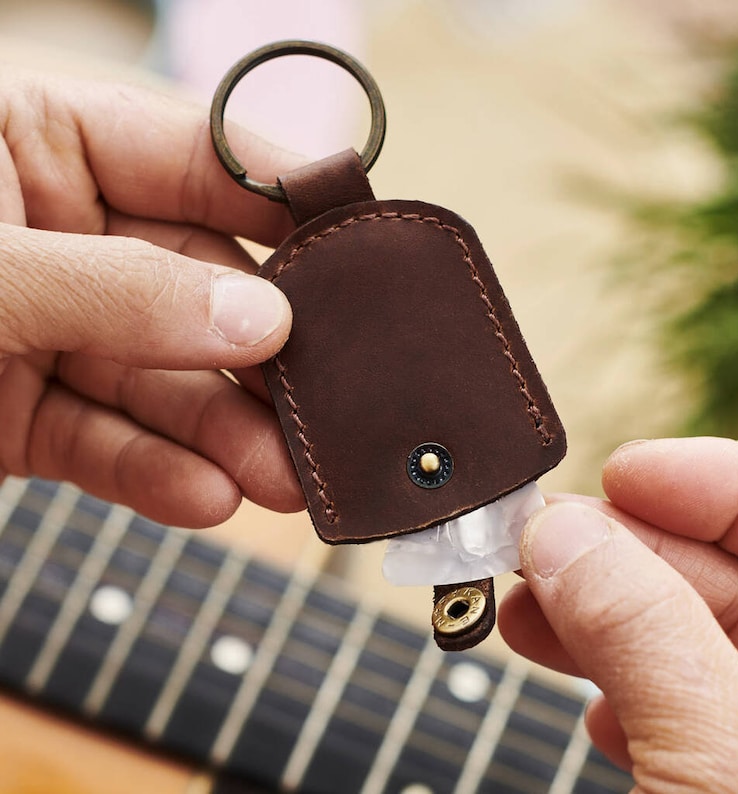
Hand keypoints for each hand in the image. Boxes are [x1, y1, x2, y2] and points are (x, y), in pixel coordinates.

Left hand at [0, 63, 305, 526]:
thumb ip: (118, 287)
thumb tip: (257, 315)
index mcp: (46, 140)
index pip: (204, 160)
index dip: (288, 201)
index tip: (360, 249)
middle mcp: (65, 234)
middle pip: (202, 288)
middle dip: (264, 356)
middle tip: (326, 408)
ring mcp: (50, 329)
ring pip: (166, 379)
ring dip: (227, 433)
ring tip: (283, 479)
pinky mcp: (25, 413)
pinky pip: (110, 441)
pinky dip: (158, 474)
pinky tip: (209, 498)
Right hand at [498, 437, 737, 791]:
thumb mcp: (724, 756)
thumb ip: (644, 633)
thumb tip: (560, 532)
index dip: (709, 481)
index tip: (617, 473)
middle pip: (727, 579)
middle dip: (619, 553)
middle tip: (533, 542)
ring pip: (687, 646)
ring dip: (596, 623)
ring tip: (522, 613)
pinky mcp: (734, 784)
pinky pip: (681, 713)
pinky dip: (622, 697)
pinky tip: (590, 708)